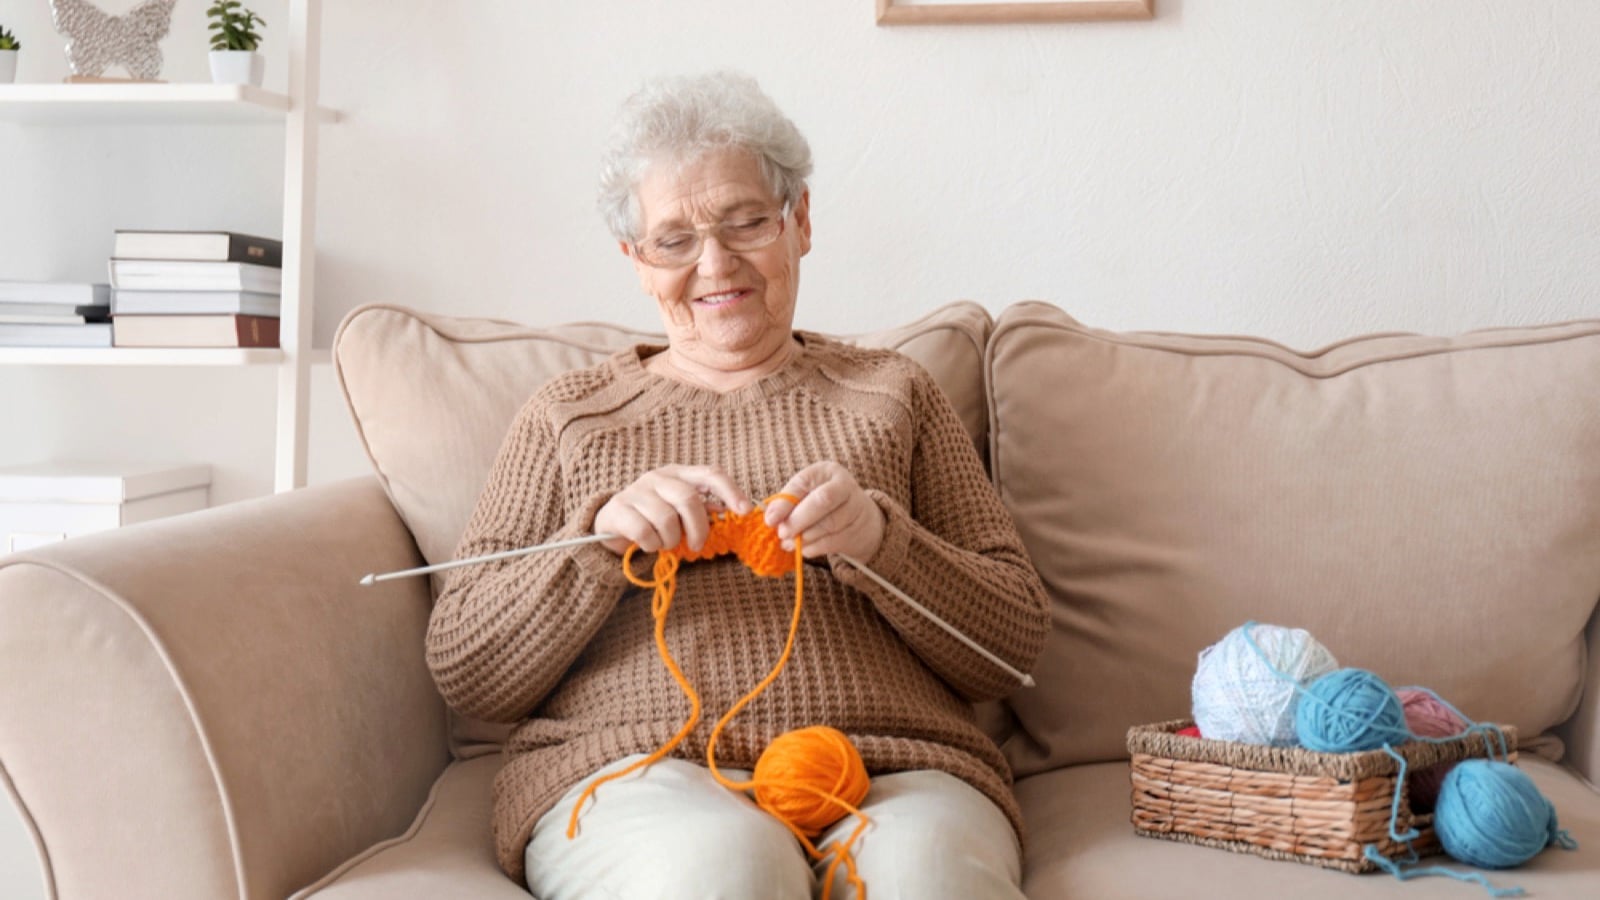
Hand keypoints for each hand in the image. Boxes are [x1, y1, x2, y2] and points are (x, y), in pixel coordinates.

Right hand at [595, 465, 752, 555]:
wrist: (613, 525)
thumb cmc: (655, 519)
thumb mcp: (681, 512)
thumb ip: (704, 508)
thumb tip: (735, 509)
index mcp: (679, 474)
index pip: (710, 473)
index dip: (730, 490)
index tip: (745, 510)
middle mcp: (658, 477)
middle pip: (688, 499)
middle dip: (698, 528)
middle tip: (697, 545)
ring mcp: (636, 490)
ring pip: (666, 519)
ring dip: (671, 540)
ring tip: (666, 543)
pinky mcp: (619, 508)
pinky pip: (644, 532)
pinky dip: (652, 545)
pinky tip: (649, 545)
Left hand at [764, 462, 884, 560]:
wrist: (859, 519)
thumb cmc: (823, 505)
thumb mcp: (805, 495)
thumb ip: (787, 503)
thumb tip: (770, 518)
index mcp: (826, 471)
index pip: (803, 483)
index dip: (785, 502)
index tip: (770, 520)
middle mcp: (844, 485)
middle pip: (822, 501)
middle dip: (797, 520)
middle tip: (782, 533)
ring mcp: (855, 508)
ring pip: (828, 524)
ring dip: (804, 537)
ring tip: (789, 543)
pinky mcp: (857, 531)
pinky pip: (832, 541)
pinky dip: (814, 548)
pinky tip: (804, 548)